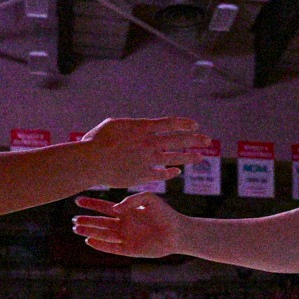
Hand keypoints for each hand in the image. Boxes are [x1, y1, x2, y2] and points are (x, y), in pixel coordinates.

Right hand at [72, 194, 182, 257]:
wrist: (178, 232)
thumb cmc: (165, 214)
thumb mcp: (149, 199)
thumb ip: (132, 200)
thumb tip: (116, 209)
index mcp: (127, 211)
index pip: (104, 207)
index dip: (91, 204)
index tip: (77, 200)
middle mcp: (124, 224)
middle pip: (100, 222)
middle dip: (87, 220)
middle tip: (73, 219)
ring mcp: (126, 237)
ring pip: (103, 234)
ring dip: (90, 232)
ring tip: (76, 229)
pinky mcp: (130, 249)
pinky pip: (112, 247)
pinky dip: (101, 245)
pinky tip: (89, 242)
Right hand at [77, 118, 208, 188]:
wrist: (91, 161)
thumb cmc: (96, 141)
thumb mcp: (113, 124)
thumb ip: (130, 126)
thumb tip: (138, 126)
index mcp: (142, 128)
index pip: (170, 124)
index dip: (184, 124)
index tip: (195, 125)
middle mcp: (149, 143)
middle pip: (178, 140)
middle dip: (195, 140)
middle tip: (207, 140)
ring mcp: (147, 159)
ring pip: (174, 158)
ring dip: (189, 157)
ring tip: (201, 157)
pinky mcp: (143, 175)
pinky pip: (162, 174)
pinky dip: (170, 173)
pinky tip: (177, 172)